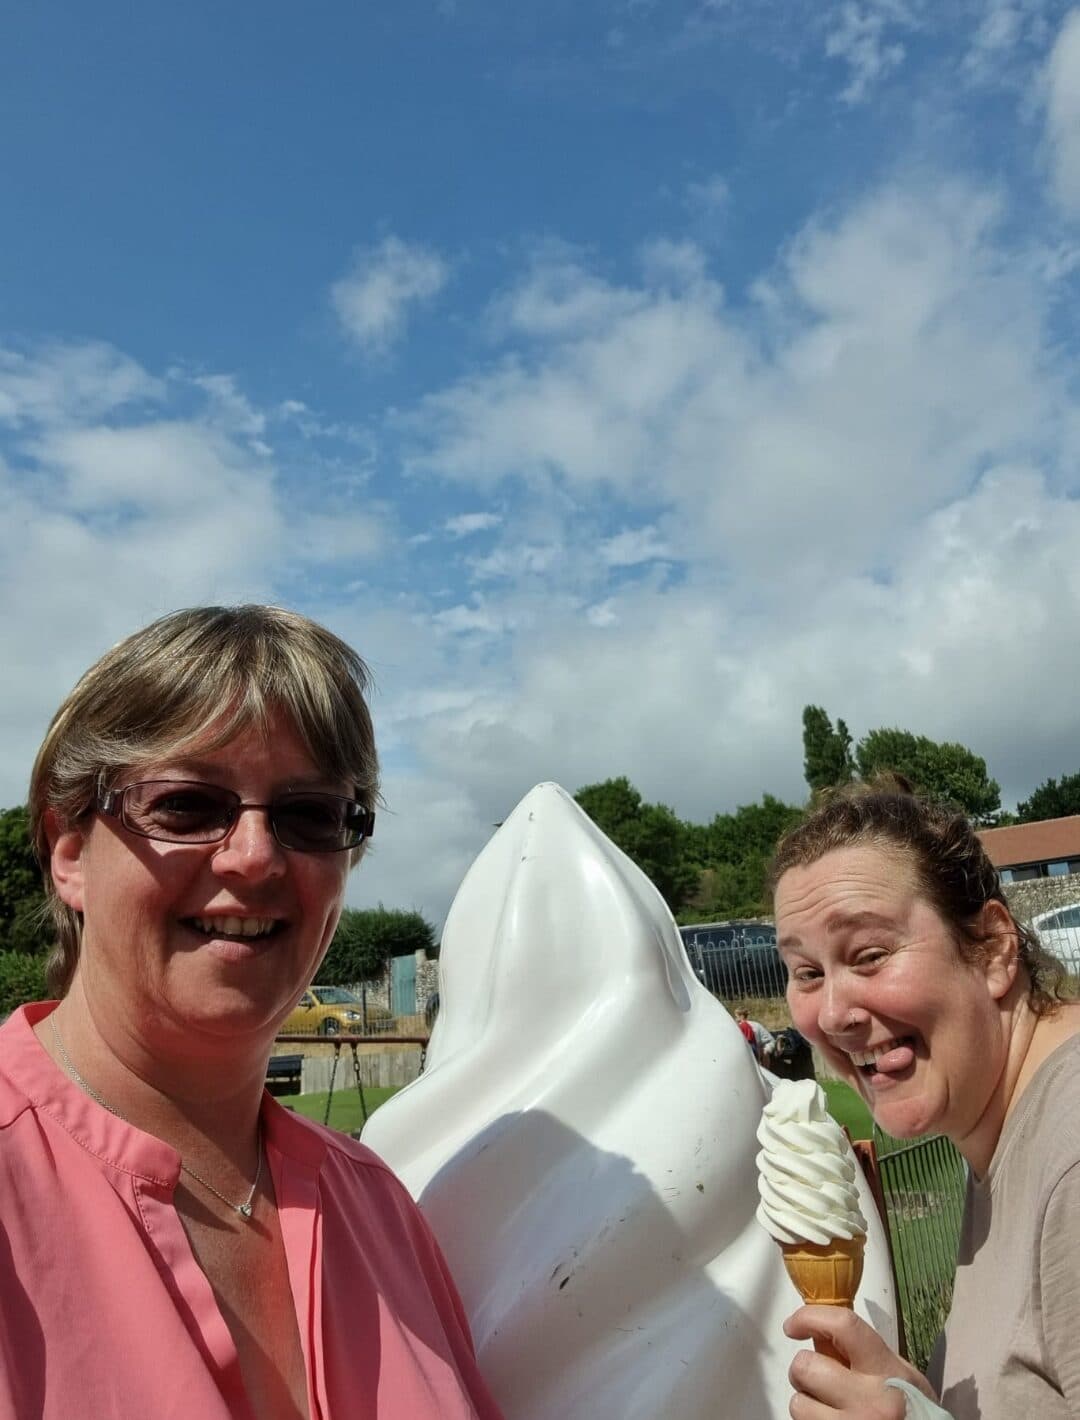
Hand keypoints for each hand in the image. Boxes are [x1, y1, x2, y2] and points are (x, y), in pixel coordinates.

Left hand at [784, 1306, 936, 1418]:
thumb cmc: (914, 1410)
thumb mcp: (900, 1373)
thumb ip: (863, 1351)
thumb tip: (819, 1333)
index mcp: (886, 1371)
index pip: (843, 1326)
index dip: (810, 1317)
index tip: (794, 1325)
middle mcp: (869, 1401)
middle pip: (807, 1366)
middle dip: (804, 1370)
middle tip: (816, 1378)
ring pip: (799, 1404)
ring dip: (807, 1403)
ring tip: (828, 1407)